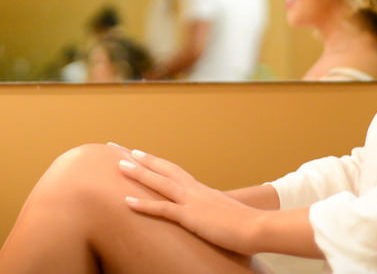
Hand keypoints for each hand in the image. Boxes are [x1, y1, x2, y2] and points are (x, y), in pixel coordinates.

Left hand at [117, 148, 261, 253]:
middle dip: (139, 158)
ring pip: (159, 182)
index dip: (153, 162)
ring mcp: (191, 201)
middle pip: (162, 168)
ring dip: (138, 173)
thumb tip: (207, 215)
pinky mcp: (191, 216)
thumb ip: (212, 212)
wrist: (258, 227)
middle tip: (119, 147)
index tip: (137, 153)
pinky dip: (143, 205)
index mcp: (200, 189)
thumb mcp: (223, 214)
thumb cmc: (245, 224)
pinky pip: (162, 209)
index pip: (172, 170)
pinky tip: (126, 201)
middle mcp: (193, 190)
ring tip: (118, 164)